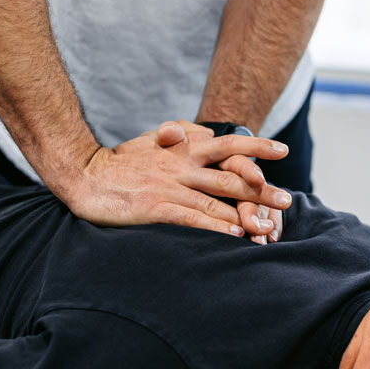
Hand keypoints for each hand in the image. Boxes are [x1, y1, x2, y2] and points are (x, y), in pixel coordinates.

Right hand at [62, 121, 291, 236]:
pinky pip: (190, 218)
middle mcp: (180, 166)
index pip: (226, 144)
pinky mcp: (154, 207)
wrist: (83, 175)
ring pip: (215, 201)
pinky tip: (233, 237)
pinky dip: (214, 228)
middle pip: (229, 176)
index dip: (256, 147)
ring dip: (244, 215)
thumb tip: (197, 131)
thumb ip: (175, 136)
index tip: (282, 151)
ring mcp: (168, 187)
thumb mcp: (149, 141)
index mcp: (181, 148)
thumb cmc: (118, 162)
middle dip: (261, 190)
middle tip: (286, 199)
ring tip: (267, 227)